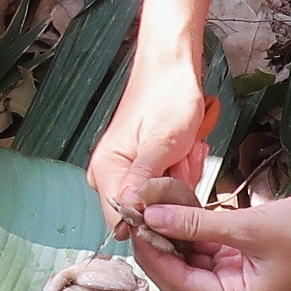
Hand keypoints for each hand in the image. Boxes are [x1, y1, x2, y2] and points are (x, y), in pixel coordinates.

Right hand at [87, 57, 216, 235]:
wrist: (172, 71)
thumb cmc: (167, 98)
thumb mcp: (161, 142)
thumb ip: (144, 179)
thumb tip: (130, 210)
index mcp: (105, 169)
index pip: (121, 219)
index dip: (151, 218)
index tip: (174, 197)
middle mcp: (109, 176)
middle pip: (143, 213)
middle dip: (171, 195)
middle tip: (181, 161)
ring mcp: (125, 174)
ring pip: (158, 203)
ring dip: (180, 183)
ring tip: (184, 153)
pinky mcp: (141, 171)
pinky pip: (164, 190)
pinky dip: (181, 176)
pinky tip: (184, 154)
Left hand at [131, 179, 290, 290]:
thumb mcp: (250, 226)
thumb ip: (198, 223)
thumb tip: (152, 216)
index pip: (180, 283)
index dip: (154, 256)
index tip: (135, 226)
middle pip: (180, 275)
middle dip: (158, 247)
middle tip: (137, 214)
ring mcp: (239, 271)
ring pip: (191, 257)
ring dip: (172, 234)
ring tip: (152, 206)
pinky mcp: (244, 250)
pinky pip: (207, 243)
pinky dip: (191, 227)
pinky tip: (177, 205)